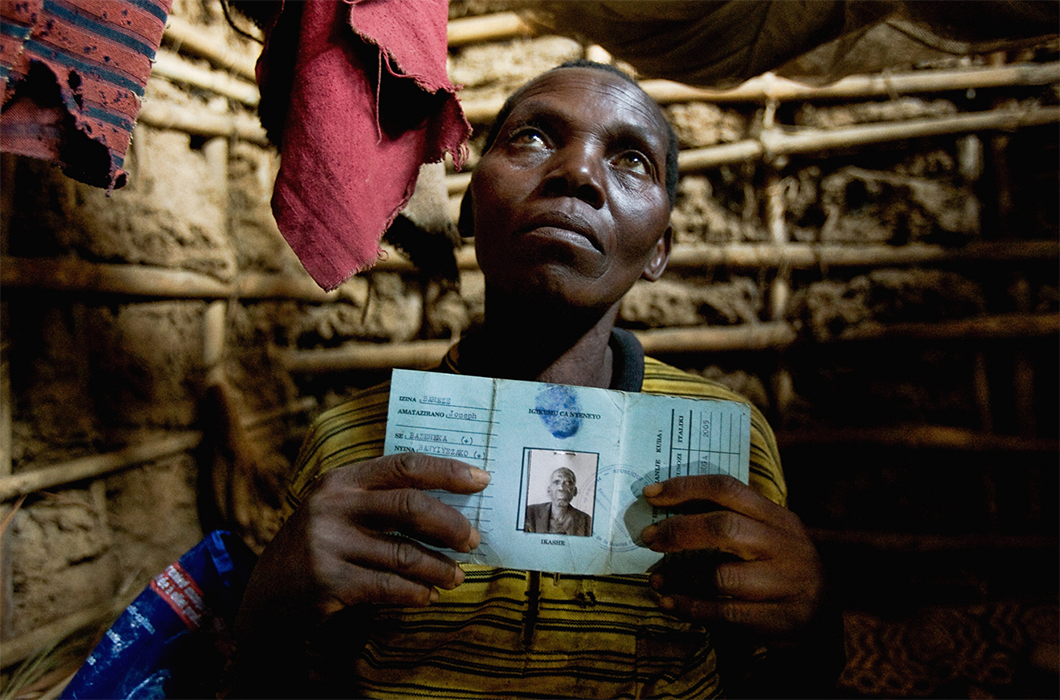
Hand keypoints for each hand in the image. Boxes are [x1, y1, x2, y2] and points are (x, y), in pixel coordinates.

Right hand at [236, 453, 489, 639]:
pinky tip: (426, 596)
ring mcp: (327, 543)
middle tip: (473, 540)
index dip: (447, 471)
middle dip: (451, 525)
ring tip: (456, 577)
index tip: (481, 480)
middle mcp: (332, 505)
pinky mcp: (327, 581)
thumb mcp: (340, 511)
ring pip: (404, 553)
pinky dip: (416, 593)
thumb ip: (382, 501)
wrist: (265, 598)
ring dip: (439, 568)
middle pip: (410, 506)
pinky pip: (389, 586)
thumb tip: (452, 504)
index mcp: (341, 480)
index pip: (405, 466)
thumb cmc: (318, 549)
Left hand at [640, 474, 822, 637]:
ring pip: (722, 575)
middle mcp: (787, 546)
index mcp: (779, 518)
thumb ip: (731, 523)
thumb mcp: (767, 541)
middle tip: (648, 539)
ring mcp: (789, 584)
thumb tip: (664, 512)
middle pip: (724, 527)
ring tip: (655, 580)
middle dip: (679, 531)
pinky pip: (726, 613)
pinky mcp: (783, 620)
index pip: (729, 489)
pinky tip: (670, 604)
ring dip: (680, 577)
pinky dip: (692, 608)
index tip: (650, 493)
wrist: (822, 630)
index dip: (686, 488)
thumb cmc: (778, 577)